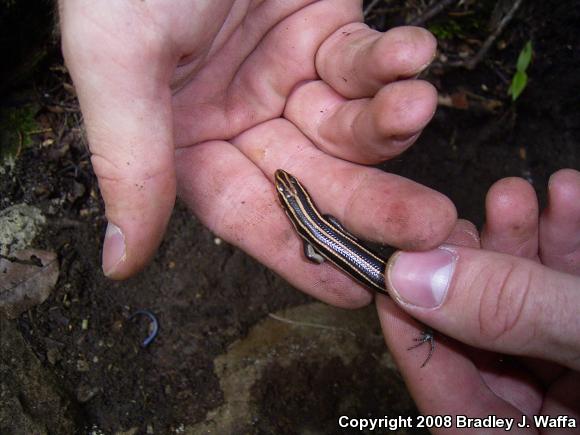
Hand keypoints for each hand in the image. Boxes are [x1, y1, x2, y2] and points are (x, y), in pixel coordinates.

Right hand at [60, 0, 455, 305]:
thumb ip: (128, 161)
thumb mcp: (119, 60)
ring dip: (388, 125)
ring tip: (415, 107)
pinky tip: (411, 56)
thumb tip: (120, 262)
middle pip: (313, 178)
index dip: (297, 255)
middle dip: (370, 201)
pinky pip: (364, 61)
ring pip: (349, 126)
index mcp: (188, 143)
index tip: (352, 290)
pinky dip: (391, 63)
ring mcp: (287, 77)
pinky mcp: (324, 31)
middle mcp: (241, 120)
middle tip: (426, 224)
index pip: (247, 214)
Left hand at [378, 169, 579, 427]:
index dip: (413, 330)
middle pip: (488, 341)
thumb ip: (511, 309)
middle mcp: (552, 417)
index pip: (448, 398)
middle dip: (477, 270)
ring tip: (515, 194)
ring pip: (529, 306)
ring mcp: (576, 376)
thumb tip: (412, 275)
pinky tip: (566, 195)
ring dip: (524, 243)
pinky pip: (570, 290)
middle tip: (454, 224)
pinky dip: (569, 244)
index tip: (392, 271)